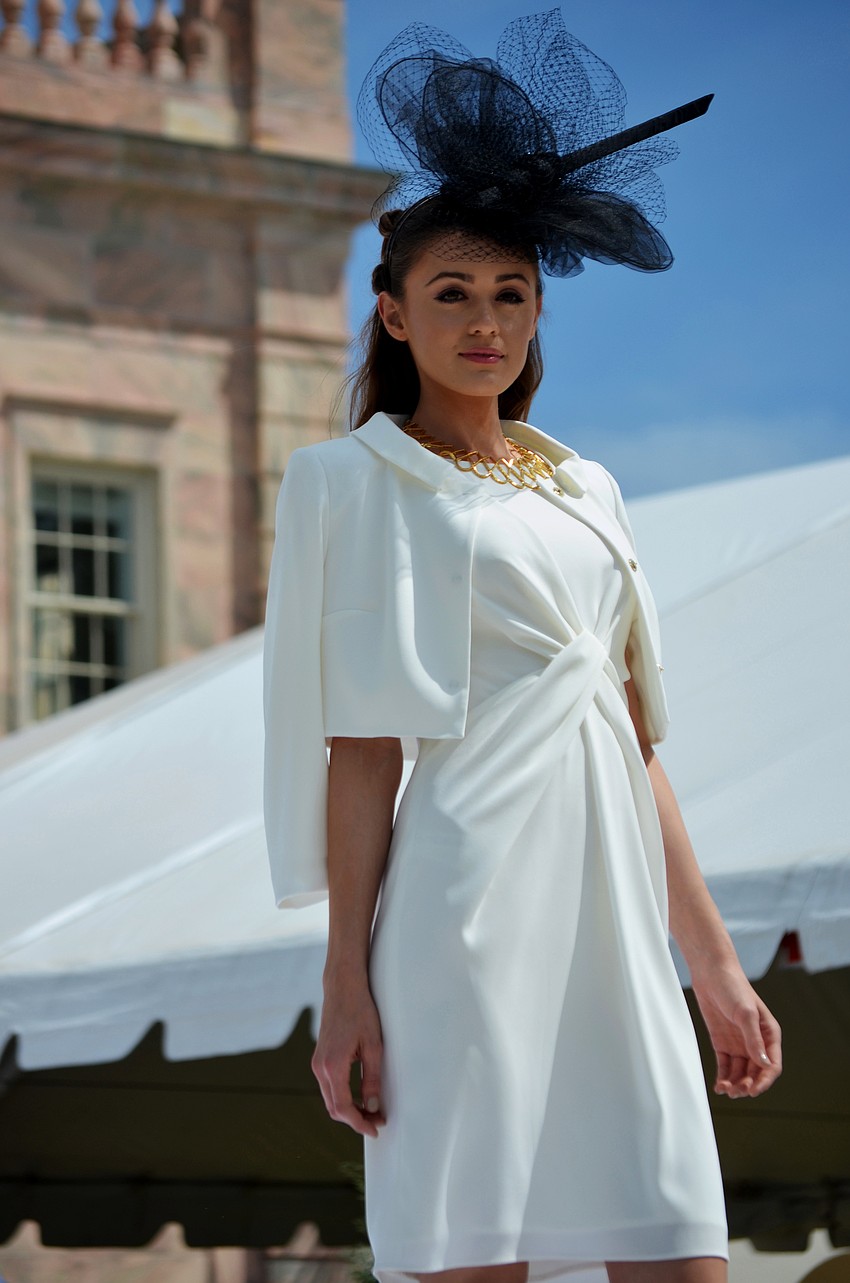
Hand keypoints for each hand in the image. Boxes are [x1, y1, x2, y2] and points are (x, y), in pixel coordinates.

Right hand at [311, 978, 385, 1136]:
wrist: (342, 988)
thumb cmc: (360, 1012)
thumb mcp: (373, 1045)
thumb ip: (372, 1078)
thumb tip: (372, 1106)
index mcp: (333, 1066)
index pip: (343, 1108)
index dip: (359, 1123)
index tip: (375, 1129)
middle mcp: (320, 1067)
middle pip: (334, 1108)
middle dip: (355, 1119)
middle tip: (377, 1120)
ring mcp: (317, 1063)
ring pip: (330, 1098)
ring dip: (348, 1109)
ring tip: (372, 1110)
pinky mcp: (319, 1058)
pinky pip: (329, 1087)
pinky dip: (342, 1097)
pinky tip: (359, 1096)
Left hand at [690, 964, 781, 1098]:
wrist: (711, 973)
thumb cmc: (733, 987)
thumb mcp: (746, 1013)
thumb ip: (754, 1039)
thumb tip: (764, 1064)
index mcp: (769, 1034)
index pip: (772, 1065)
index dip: (764, 1081)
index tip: (753, 1091)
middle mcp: (756, 1041)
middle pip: (756, 1072)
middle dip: (748, 1085)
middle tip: (736, 1092)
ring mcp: (739, 1043)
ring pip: (741, 1072)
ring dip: (736, 1084)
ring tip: (726, 1090)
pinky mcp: (722, 1043)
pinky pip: (726, 1066)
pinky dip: (723, 1077)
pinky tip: (719, 1086)